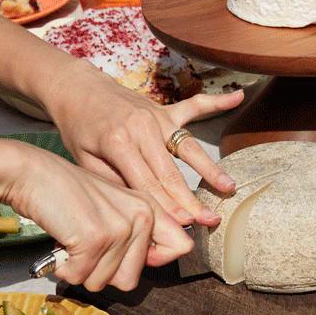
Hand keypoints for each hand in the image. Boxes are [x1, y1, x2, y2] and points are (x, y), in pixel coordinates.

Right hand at [8, 143, 192, 290]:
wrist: (31, 174)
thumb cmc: (67, 195)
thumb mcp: (113, 208)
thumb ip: (137, 232)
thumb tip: (156, 260)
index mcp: (149, 208)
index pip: (181, 246)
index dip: (154, 261)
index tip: (124, 256)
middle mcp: (141, 216)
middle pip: (131, 279)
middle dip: (103, 273)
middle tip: (87, 248)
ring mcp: (120, 227)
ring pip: (104, 282)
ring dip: (81, 271)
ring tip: (73, 242)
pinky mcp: (95, 238)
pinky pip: (81, 277)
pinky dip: (65, 269)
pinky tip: (61, 246)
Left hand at [45, 61, 243, 227]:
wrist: (77, 88)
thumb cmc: (79, 129)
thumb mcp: (84, 160)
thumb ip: (114, 183)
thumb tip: (141, 212)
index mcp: (118, 143)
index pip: (147, 184)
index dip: (166, 207)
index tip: (183, 226)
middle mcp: (142, 128)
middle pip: (171, 172)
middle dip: (191, 200)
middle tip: (209, 220)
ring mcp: (156, 116)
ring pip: (188, 147)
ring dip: (210, 169)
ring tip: (229, 187)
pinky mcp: (165, 110)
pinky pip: (194, 107)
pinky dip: (218, 101)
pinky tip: (238, 97)